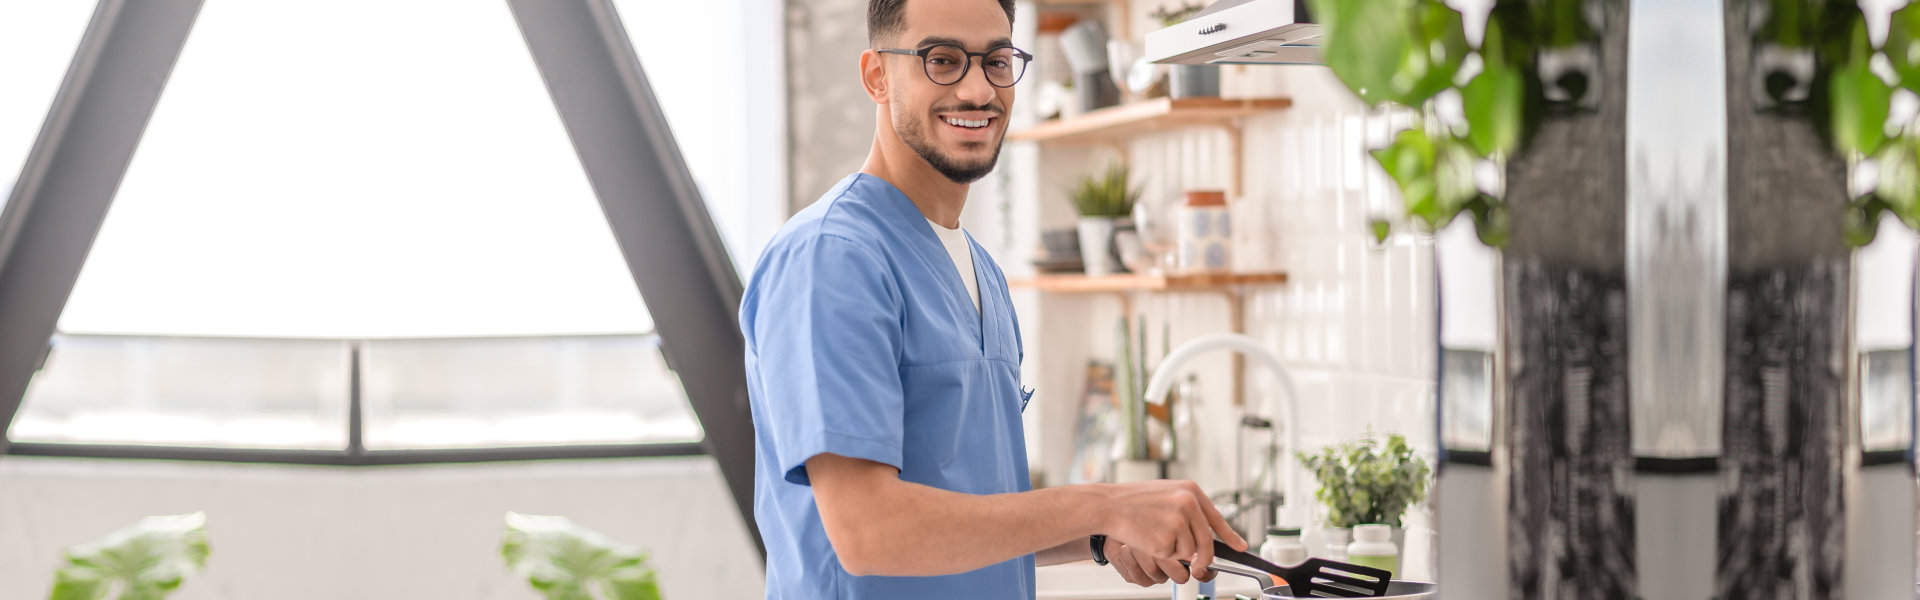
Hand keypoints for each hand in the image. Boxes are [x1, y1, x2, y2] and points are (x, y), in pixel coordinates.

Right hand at [1096, 479, 1245, 577]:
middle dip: (1202, 558)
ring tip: (1155, 535)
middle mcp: (1188, 503)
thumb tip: (1204, 535)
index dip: (1230, 535)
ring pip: (1190, 552)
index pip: (1216, 518)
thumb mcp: (1166, 495)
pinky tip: (1149, 538)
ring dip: (1174, 552)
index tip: (1240, 547)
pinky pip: (1173, 557)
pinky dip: (1162, 554)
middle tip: (1196, 566)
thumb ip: (1187, 511)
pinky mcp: (1167, 538)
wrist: (1108, 505)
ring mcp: (1179, 521)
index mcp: (1190, 490)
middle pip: (1206, 541)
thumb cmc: (1132, 501)